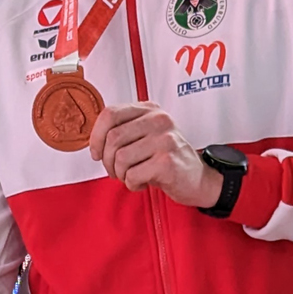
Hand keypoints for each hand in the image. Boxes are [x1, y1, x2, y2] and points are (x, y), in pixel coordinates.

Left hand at [88, 102, 222, 208]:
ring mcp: (165, 139)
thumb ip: (124, 130)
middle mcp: (159, 120)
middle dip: (108, 161)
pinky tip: (144, 182)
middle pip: (112, 138)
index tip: (96, 152)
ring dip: (121, 174)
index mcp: (150, 109)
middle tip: (116, 171)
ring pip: (120, 158)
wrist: (199, 179)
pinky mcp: (167, 161)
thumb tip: (94, 141)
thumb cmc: (168, 158)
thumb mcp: (147, 136)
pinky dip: (132, 184)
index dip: (96, 135)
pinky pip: (132, 175)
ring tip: (133, 176)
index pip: (110, 113)